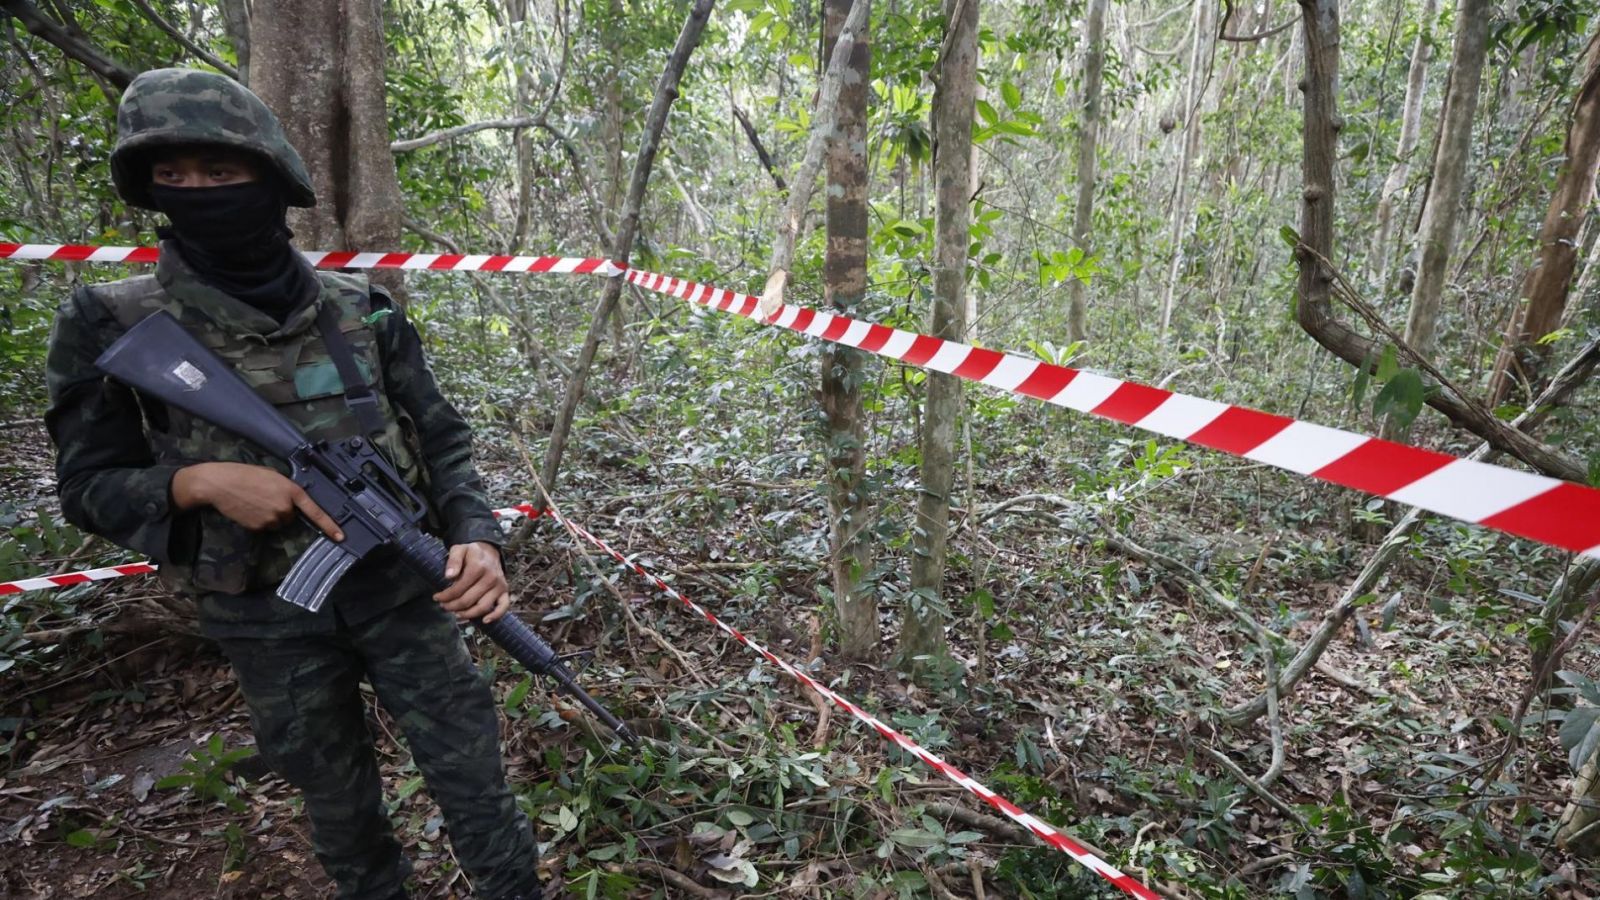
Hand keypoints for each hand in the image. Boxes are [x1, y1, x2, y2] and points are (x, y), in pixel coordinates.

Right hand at [172, 462, 343, 540]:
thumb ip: (287, 488)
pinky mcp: (258, 527)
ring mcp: (271, 519)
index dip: (330, 525)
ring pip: (278, 523)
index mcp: (291, 491)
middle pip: (291, 517)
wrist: (220, 483)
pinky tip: (248, 508)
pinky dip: (259, 520)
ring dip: (271, 515)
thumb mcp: (273, 475)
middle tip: (266, 497)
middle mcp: (285, 507)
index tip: (341, 536)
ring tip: (255, 501)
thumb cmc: (246, 474)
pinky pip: (264, 527)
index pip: (315, 511)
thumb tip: (292, 500)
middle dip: (283, 509)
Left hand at [434, 541, 511, 622]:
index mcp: (478, 566)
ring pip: (482, 607)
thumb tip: (449, 576)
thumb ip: (453, 560)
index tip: (437, 597)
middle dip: (452, 606)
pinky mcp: (504, 591)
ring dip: (467, 614)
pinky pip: (503, 607)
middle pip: (468, 600)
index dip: (445, 596)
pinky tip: (484, 621)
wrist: (489, 551)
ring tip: (456, 613)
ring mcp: (499, 585)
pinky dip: (495, 616)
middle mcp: (491, 577)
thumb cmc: (470, 553)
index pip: (458, 588)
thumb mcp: (459, 549)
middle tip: (444, 606)